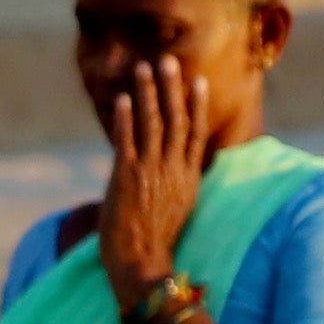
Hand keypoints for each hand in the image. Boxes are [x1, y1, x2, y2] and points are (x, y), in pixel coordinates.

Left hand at [92, 50, 211, 292]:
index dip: (196, 105)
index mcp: (188, 176)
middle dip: (171, 87)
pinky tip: (124, 99)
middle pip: (176, 119)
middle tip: (167, 60)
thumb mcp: (176, 210)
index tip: (198, 81)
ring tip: (143, 67)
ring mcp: (152, 171)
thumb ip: (177, 188)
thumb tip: (176, 178)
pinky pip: (128, 141)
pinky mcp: (128, 177)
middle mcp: (174, 169)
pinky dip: (127, 118)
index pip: (195, 132)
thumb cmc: (156, 244)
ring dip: (148, 93)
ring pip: (153, 123)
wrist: (143, 264)